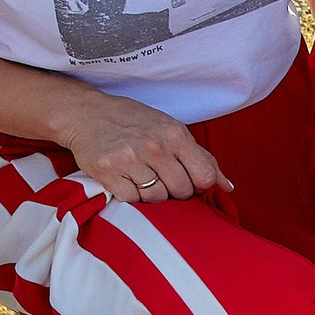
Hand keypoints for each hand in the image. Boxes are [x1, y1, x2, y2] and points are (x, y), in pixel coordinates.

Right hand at [56, 90, 223, 203]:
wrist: (87, 114)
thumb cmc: (134, 122)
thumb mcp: (171, 130)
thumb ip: (202, 158)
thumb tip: (227, 187)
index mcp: (175, 134)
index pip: (203, 177)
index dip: (199, 185)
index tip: (188, 180)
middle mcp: (154, 146)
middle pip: (181, 192)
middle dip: (175, 190)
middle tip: (160, 176)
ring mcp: (129, 160)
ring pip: (157, 199)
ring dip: (152, 194)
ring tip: (142, 176)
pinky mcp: (107, 173)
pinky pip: (132, 201)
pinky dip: (131, 195)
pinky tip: (125, 179)